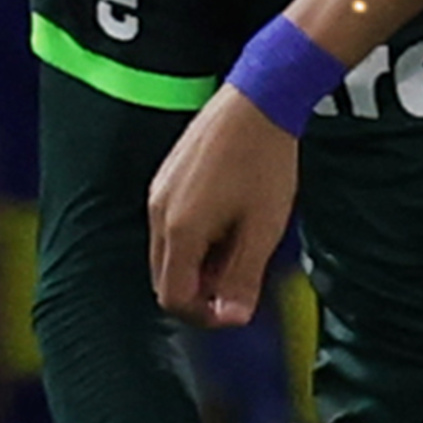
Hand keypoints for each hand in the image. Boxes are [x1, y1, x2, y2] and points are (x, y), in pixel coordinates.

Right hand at [149, 86, 296, 328]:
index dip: (204, 315)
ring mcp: (158, 194)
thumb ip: (243, 276)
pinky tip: (229, 223)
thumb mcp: (263, 229)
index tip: (236, 312)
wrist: (257, 104)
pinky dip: (195, 240)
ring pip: (167, 253)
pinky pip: (171, 226)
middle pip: (165, 278)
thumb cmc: (264, 164)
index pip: (173, 297)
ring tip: (241, 247)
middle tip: (241, 284)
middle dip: (200, 292)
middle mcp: (158, 214)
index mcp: (180, 231)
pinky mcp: (165, 179)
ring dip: (199, 265)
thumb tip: (232, 318)